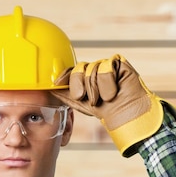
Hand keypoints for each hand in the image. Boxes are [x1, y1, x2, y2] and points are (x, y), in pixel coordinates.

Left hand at [52, 55, 175, 155]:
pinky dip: (108, 82)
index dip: (63, 77)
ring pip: (91, 70)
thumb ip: (67, 94)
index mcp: (83, 79)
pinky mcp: (117, 62)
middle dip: (81, 87)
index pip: (69, 72)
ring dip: (97, 89)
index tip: (55, 82)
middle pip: (78, 69)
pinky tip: (113, 90)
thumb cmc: (106, 111)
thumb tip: (50, 88)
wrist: (126, 114)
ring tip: (106, 98)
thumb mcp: (82, 105)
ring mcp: (104, 65)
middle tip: (89, 99)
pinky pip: (105, 67)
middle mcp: (92, 70)